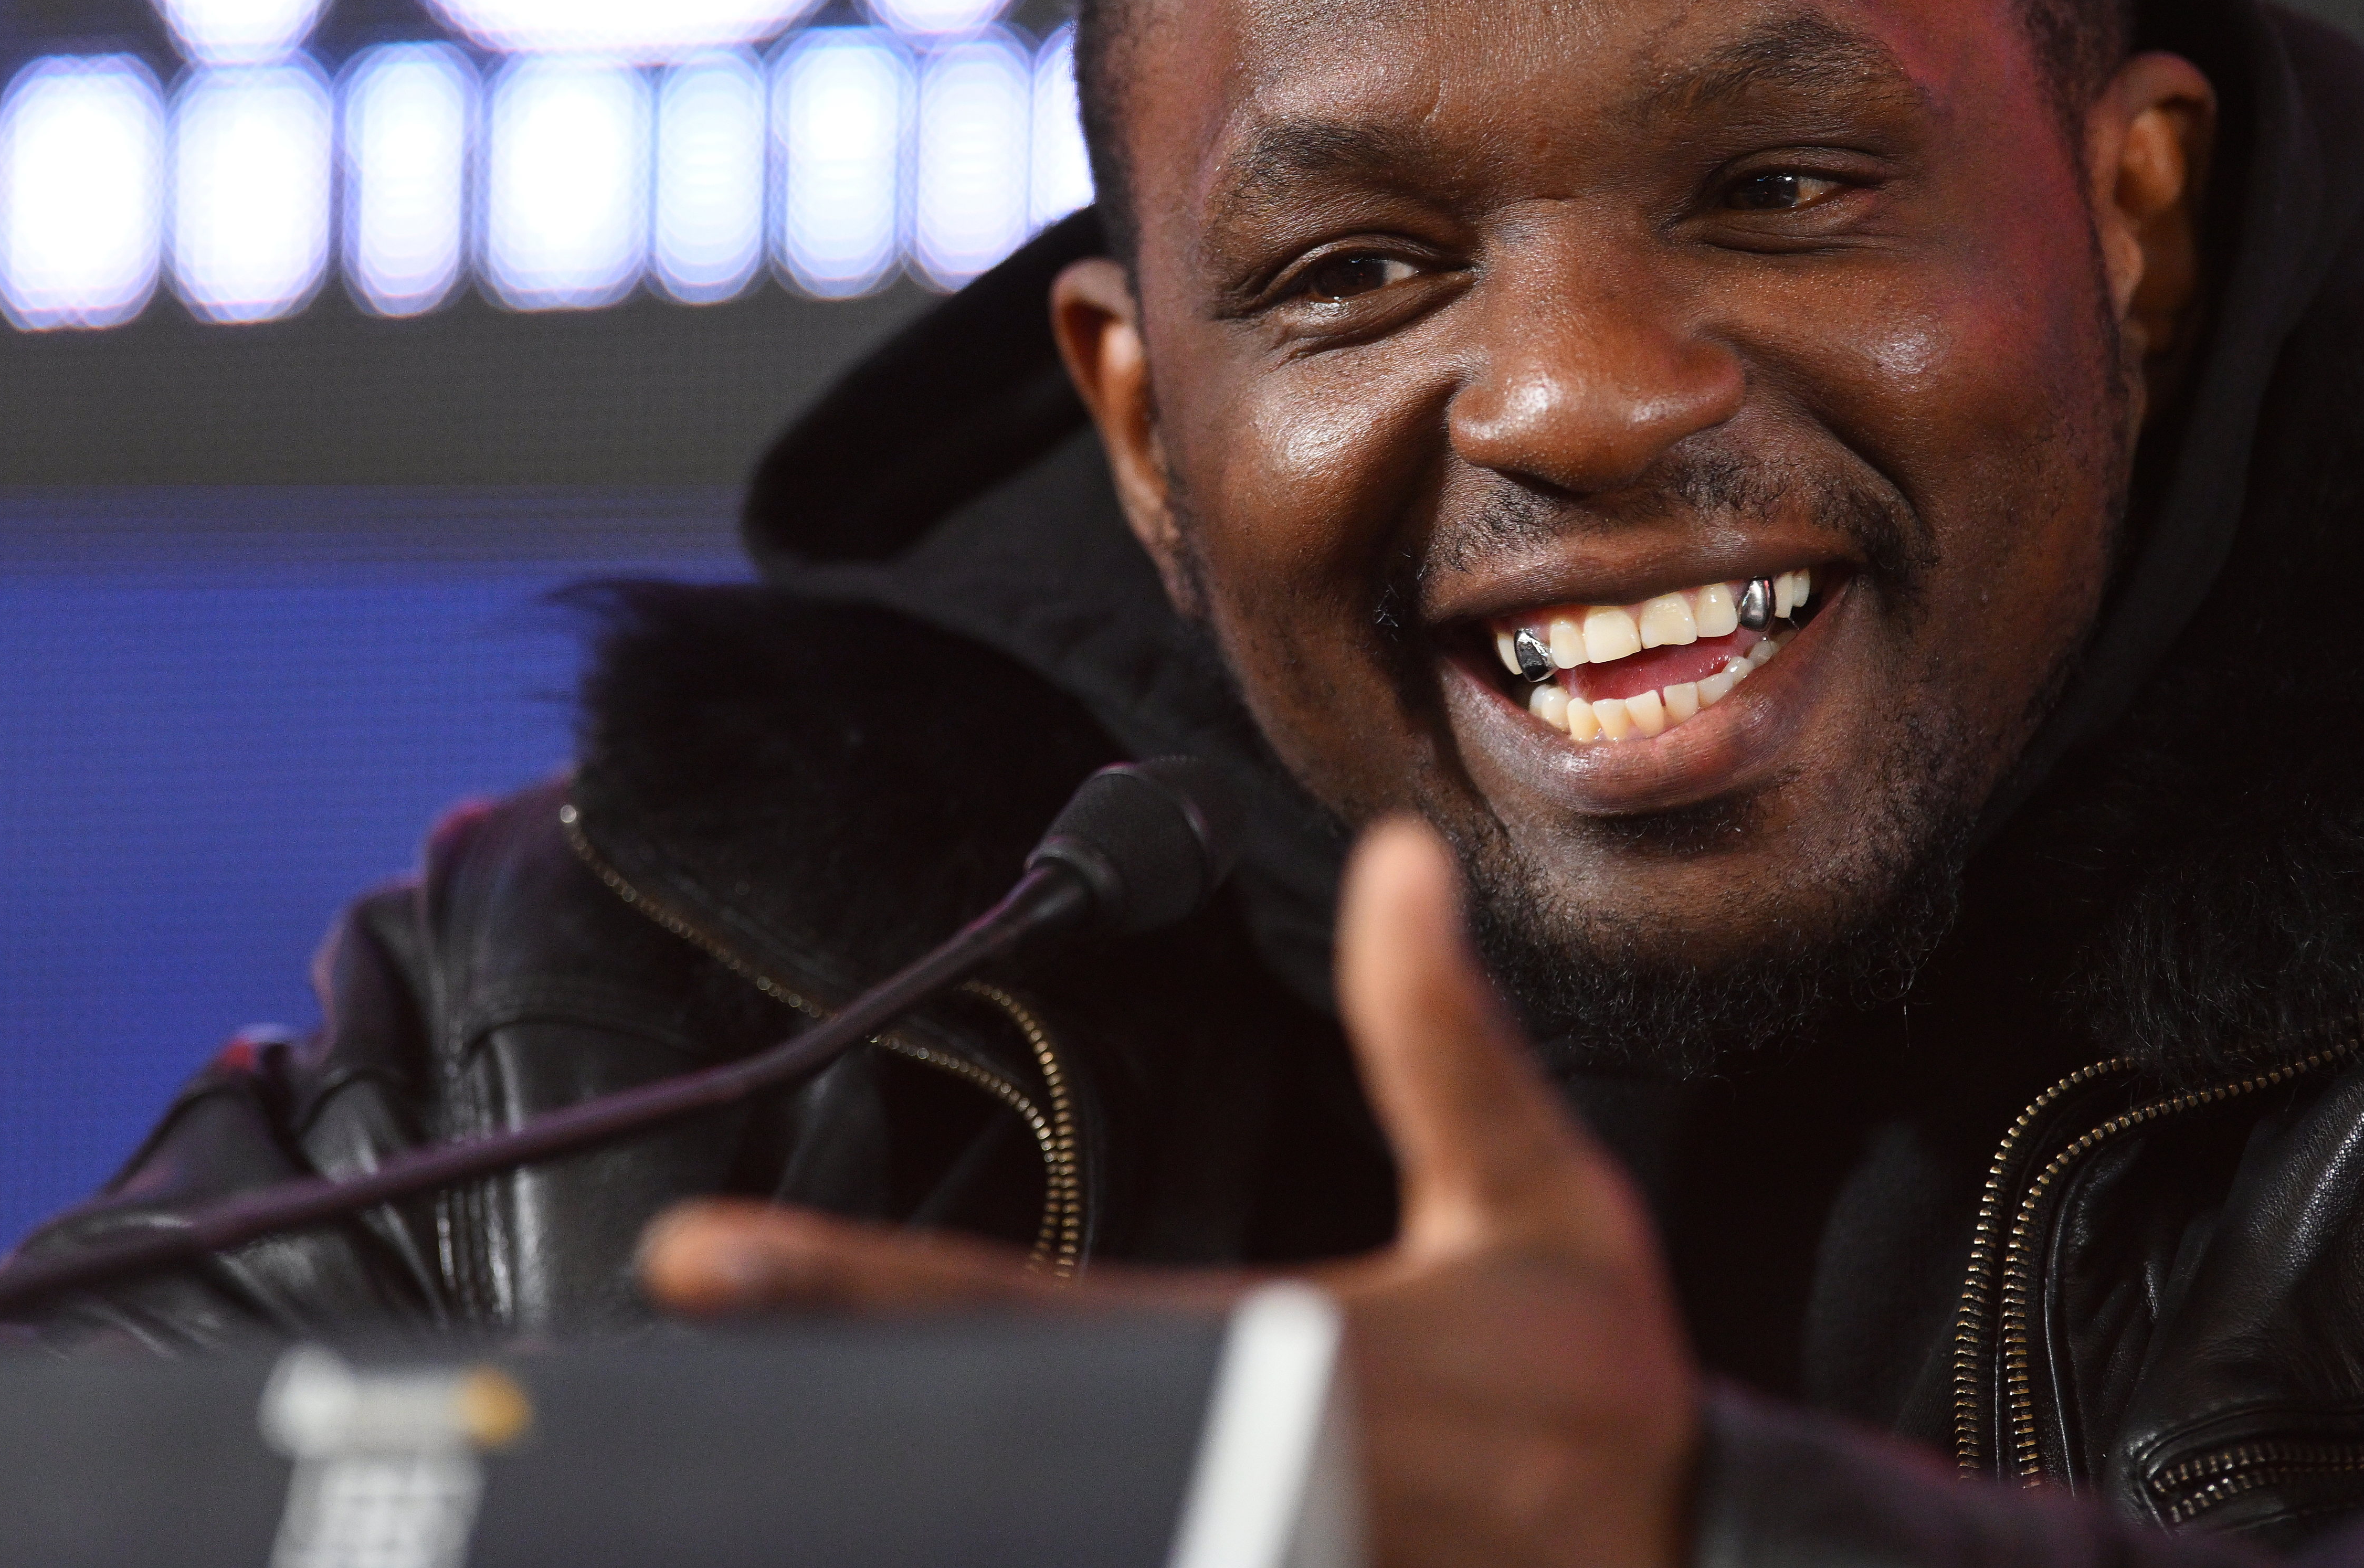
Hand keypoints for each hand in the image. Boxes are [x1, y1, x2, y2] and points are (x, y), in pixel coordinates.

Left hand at [639, 815, 1701, 1567]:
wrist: (1698, 1557)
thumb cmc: (1603, 1389)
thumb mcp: (1536, 1200)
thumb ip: (1443, 1039)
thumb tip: (1394, 865)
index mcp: (1276, 1364)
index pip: (1011, 1321)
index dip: (843, 1294)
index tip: (703, 1262)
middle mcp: (1237, 1485)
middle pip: (978, 1468)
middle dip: (809, 1437)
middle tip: (665, 1390)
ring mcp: (1254, 1564)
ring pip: (1038, 1544)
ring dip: (899, 1513)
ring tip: (739, 1492)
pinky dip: (1018, 1553)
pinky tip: (924, 1529)